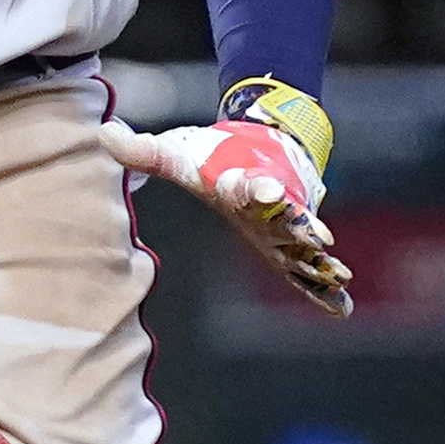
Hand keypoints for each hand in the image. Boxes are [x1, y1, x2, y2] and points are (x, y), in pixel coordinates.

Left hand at [100, 118, 351, 315]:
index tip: (265, 188)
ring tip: (338, 274)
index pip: (247, 185)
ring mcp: (286, 225)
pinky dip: (324, 288)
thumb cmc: (213, 155)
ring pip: (305, 245)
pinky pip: (309, 269)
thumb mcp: (176, 154)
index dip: (254, 188)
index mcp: (240, 183)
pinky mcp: (292, 243)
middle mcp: (270, 205)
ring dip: (320, 261)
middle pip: (288, 218)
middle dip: (301, 227)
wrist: (259, 142)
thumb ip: (141, 151)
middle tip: (319, 236)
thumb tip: (103, 133)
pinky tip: (341, 309)